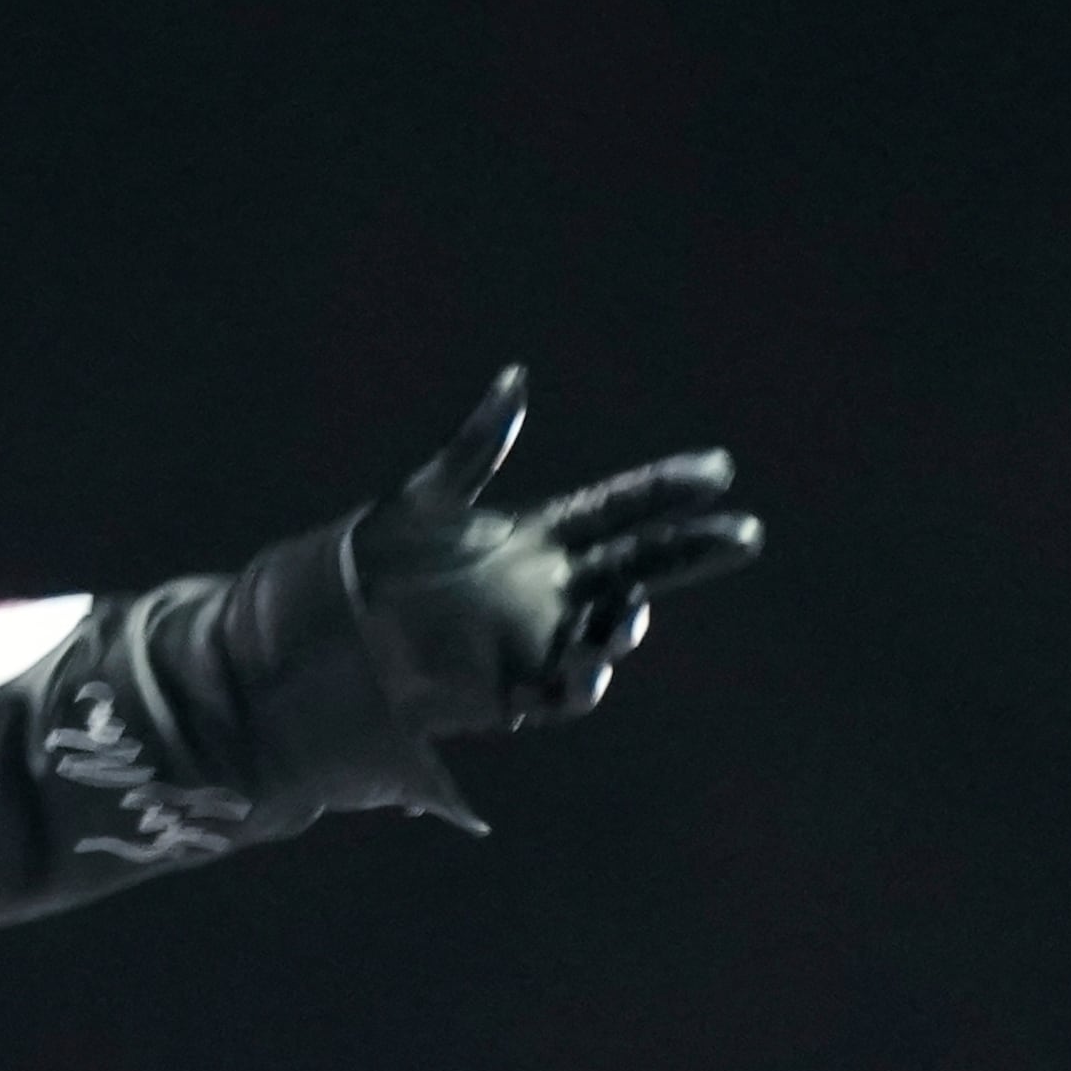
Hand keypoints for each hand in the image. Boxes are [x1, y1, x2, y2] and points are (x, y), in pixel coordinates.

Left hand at [350, 366, 763, 735]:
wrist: (326, 632)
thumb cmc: (373, 558)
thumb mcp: (425, 498)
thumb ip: (476, 446)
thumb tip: (516, 378)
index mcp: (534, 537)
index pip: (617, 509)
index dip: (666, 488)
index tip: (719, 468)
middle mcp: (548, 590)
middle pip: (639, 568)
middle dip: (692, 552)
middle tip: (743, 535)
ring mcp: (535, 641)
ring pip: (607, 635)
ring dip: (626, 624)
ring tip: (629, 610)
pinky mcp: (509, 692)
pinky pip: (560, 693)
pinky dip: (579, 682)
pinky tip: (585, 667)